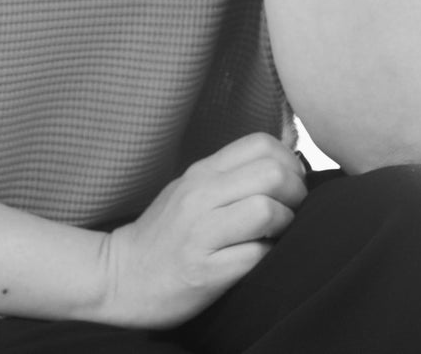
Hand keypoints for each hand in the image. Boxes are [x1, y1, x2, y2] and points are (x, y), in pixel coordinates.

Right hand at [97, 133, 306, 328]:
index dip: (289, 161)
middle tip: (291, 212)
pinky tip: (258, 261)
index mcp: (202, 171)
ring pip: (267, 210)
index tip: (290, 183)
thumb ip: (230, 175)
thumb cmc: (166, 233)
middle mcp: (201, 194)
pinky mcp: (205, 271)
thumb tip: (283, 164)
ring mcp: (201, 232)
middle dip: (296, 194)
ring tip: (275, 236)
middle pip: (273, 174)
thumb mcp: (191, 189)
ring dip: (285, 226)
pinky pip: (256, 256)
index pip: (261, 143)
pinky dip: (268, 258)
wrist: (124, 275)